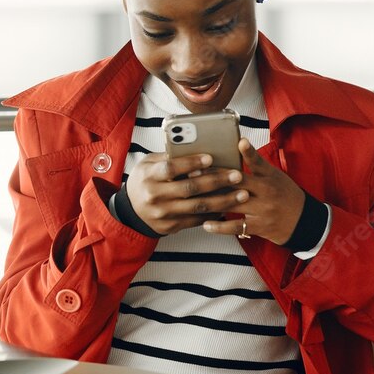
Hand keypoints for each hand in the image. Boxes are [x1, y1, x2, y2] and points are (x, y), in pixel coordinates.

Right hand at [125, 151, 249, 235]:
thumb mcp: (147, 165)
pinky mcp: (172, 226)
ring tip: (242, 194)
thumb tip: (193, 147)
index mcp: (149, 176)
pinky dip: (214, 214)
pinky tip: (229, 207)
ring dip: (223, 200)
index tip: (210, 158)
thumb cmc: (143, 182)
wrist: (131, 213)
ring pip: (198, 207)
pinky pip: (197, 220)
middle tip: (237, 175)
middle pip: (190, 188)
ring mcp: (164, 213)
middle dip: (217, 181)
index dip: (191, 163)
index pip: (171, 168)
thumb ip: (168, 157)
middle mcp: (155, 196)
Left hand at [201, 139, 306, 243]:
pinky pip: (237, 227)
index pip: (257, 162)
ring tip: (191, 199)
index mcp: (269, 177)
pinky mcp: (260, 226)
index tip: (238, 143)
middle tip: (192, 174)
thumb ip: (257, 165)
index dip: (248, 152)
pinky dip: (220, 227)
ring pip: (233, 204)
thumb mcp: (275, 176)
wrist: (305, 222)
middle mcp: (266, 192)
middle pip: (237, 182)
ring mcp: (262, 210)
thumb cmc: (285, 194)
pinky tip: (205, 224)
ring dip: (210, 201)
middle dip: (214, 178)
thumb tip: (238, 145)